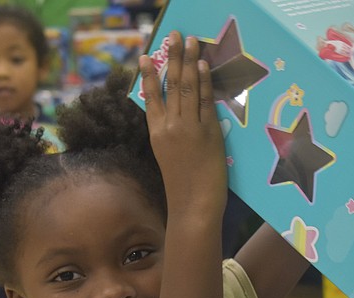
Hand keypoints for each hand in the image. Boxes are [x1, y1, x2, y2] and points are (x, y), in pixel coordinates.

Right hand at [139, 31, 226, 221]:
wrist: (193, 206)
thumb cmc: (183, 188)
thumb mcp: (168, 158)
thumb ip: (170, 137)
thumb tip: (177, 118)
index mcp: (156, 134)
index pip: (151, 97)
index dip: (150, 74)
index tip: (147, 55)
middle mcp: (169, 127)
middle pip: (171, 85)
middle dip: (173, 57)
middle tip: (175, 35)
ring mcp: (188, 129)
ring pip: (187, 88)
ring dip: (189, 61)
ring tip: (190, 41)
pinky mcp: (207, 133)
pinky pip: (204, 102)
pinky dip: (203, 82)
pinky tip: (203, 66)